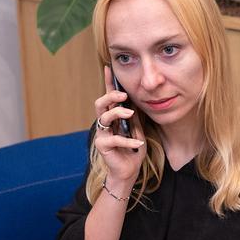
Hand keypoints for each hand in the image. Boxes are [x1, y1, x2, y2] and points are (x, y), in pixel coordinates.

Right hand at [93, 65, 145, 182]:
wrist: (129, 171)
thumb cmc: (133, 151)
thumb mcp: (138, 131)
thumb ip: (135, 119)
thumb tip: (137, 102)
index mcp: (113, 118)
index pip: (109, 97)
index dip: (108, 83)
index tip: (109, 68)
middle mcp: (104, 124)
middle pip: (100, 103)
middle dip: (110, 96)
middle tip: (123, 95)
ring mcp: (102, 134)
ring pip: (103, 116)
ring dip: (117, 113)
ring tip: (131, 114)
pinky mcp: (102, 146)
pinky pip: (114, 139)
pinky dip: (128, 141)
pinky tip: (138, 144)